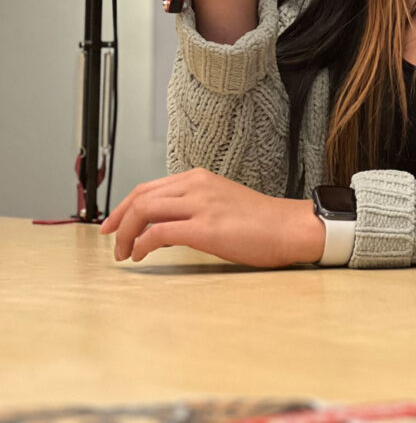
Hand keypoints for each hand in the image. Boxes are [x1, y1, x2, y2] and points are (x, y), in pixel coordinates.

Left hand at [100, 168, 325, 266]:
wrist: (288, 228)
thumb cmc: (260, 222)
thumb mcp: (220, 205)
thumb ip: (191, 210)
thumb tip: (162, 229)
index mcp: (199, 178)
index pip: (149, 187)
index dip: (124, 206)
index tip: (112, 224)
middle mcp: (196, 186)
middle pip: (141, 196)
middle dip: (117, 219)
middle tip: (108, 239)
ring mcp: (201, 205)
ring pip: (145, 210)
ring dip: (125, 233)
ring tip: (123, 252)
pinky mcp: (206, 228)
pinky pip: (159, 232)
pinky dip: (141, 244)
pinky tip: (140, 256)